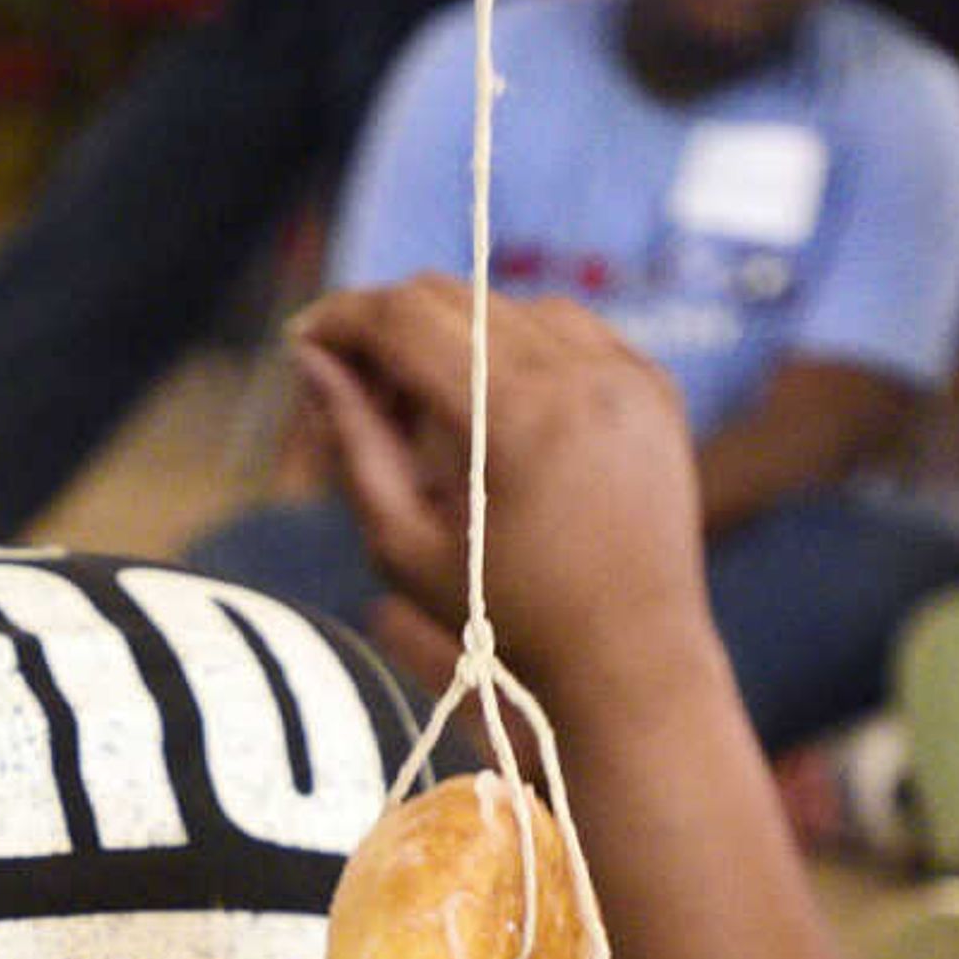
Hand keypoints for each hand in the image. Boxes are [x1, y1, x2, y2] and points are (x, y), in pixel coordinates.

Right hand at [283, 277, 715, 705]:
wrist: (632, 661)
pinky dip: (516, 349)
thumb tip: (310, 358)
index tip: (305, 339)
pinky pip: (568, 328)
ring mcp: (626, 375)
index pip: (405, 318)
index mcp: (515, 420)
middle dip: (389, 329)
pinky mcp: (653, 385)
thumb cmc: (506, 624)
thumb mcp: (404, 545)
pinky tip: (494, 410)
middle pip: (453, 296)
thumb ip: (353, 440)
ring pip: (506, 304)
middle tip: (359, 393)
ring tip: (430, 415)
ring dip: (453, 337)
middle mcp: (579, 378)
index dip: (343, 318)